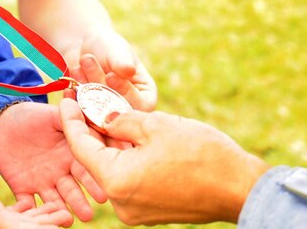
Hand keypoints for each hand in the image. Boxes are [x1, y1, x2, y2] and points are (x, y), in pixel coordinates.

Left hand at [0, 102, 106, 221]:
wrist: (1, 122)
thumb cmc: (30, 116)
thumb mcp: (52, 115)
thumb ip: (70, 121)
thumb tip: (94, 120)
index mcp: (70, 155)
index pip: (84, 170)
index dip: (93, 182)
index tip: (102, 195)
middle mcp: (59, 172)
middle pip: (72, 191)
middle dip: (80, 203)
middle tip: (87, 215)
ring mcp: (42, 182)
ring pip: (53, 200)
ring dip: (60, 211)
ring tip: (68, 221)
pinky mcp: (22, 188)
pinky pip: (26, 202)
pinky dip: (30, 210)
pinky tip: (35, 216)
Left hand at [58, 98, 270, 225]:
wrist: (239, 187)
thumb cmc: (201, 154)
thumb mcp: (155, 125)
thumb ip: (120, 120)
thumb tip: (101, 117)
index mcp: (116, 180)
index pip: (80, 146)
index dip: (71, 118)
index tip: (66, 97)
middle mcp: (120, 202)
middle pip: (93, 159)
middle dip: (90, 128)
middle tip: (86, 100)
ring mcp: (134, 210)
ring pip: (111, 168)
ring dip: (109, 142)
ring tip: (106, 112)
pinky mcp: (149, 210)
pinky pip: (127, 179)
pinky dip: (124, 157)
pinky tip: (127, 135)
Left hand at [62, 28, 157, 111]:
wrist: (82, 48)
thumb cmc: (107, 46)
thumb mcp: (117, 50)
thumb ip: (121, 61)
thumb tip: (128, 70)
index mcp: (145, 97)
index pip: (141, 105)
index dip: (125, 93)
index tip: (110, 75)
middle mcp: (128, 110)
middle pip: (117, 111)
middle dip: (100, 88)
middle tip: (87, 61)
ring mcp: (106, 116)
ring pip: (96, 115)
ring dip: (84, 91)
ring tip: (78, 66)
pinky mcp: (88, 117)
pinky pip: (80, 116)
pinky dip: (72, 99)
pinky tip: (68, 81)